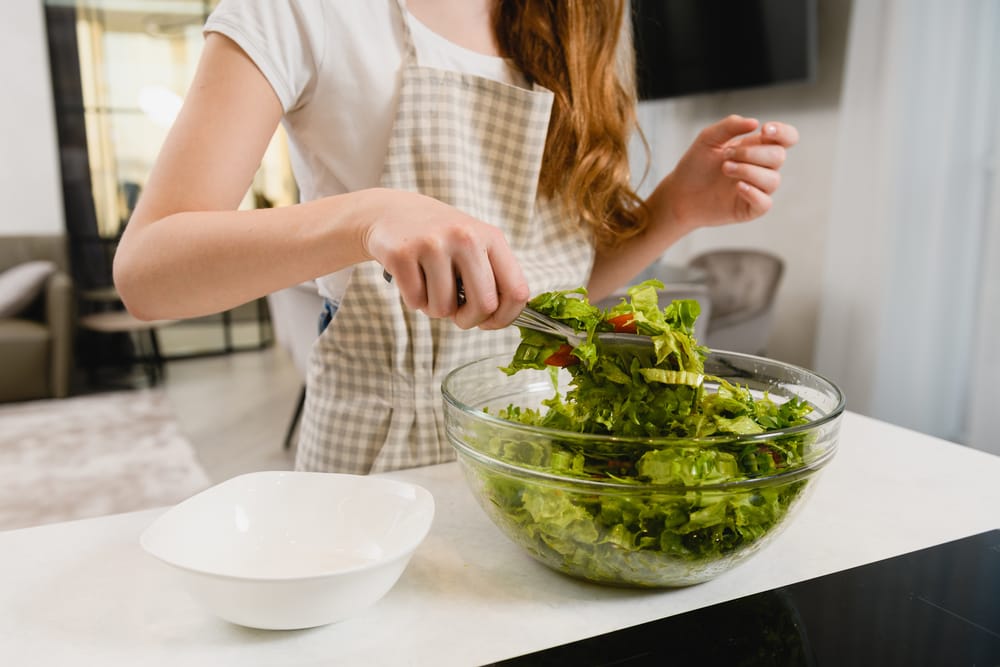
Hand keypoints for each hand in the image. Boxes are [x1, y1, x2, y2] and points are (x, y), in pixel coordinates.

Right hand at [360, 189, 529, 329]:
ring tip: (429, 286)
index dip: (505, 318)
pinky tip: (412, 278)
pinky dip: (414, 300)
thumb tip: (503, 318)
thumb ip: (493, 277)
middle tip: (456, 314)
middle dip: (468, 320)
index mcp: (492, 237)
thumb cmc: (441, 239)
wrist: (393, 211)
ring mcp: (433, 244)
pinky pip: (416, 302)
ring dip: (435, 309)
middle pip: (484, 306)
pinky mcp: (403, 254)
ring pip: (444, 309)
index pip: (516, 291)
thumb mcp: (475, 245)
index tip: (489, 322)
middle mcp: (466, 237)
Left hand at [656, 115, 798, 231]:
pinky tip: (737, 187)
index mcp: (757, 148)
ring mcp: (758, 189)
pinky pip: (765, 203)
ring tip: (725, 169)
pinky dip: (753, 193)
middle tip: (726, 156)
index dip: (783, 133)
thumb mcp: (708, 138)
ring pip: (773, 179)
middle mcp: (761, 168)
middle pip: (778, 156)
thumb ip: (730, 126)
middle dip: (752, 153)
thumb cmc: (695, 165)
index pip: (786, 138)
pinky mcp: (750, 209)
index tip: (765, 130)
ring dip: (748, 171)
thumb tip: (754, 122)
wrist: (679, 193)